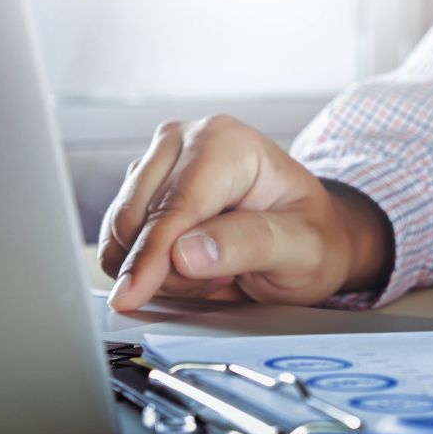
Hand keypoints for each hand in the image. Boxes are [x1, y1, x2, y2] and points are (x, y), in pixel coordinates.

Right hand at [98, 115, 391, 310]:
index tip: (131, 294)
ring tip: (215, 271)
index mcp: (229, 143)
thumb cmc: (313, 237)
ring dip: (158, 269)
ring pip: (122, 231)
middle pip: (138, 218)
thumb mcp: (303, 248)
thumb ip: (249, 245)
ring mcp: (160, 160)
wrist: (311, 236)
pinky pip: (120, 240)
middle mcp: (188, 139)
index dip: (150, 255)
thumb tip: (183, 253)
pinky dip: (147, 266)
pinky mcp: (143, 186)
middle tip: (223, 281)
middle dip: (167, 267)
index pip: (175, 205)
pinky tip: (192, 266)